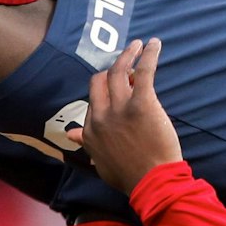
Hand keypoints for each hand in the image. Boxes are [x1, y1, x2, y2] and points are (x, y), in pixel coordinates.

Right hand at [65, 38, 181, 192]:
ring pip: (119, 71)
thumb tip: (72, 133)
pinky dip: (149, 55)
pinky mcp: (142, 103)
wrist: (152, 182)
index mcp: (91, 128)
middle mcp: (101, 115)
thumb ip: (87, 143)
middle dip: (111, 67)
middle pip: (100, 80)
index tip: (117, 85)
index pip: (93, 99)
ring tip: (136, 44)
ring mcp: (121, 108)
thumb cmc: (128, 175)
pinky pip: (144, 72)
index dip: (105, 90)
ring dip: (127, 54)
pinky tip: (154, 44)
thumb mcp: (99, 161)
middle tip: (124, 58)